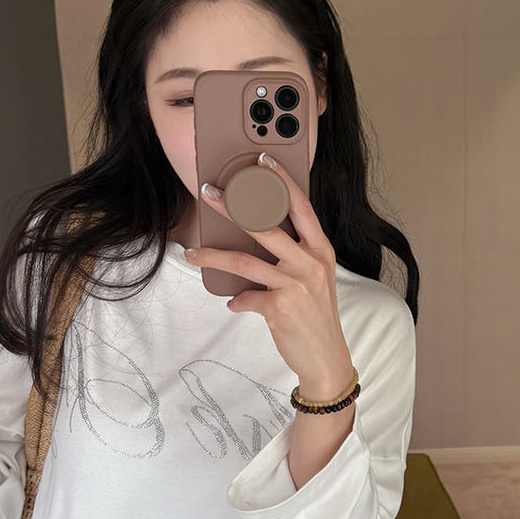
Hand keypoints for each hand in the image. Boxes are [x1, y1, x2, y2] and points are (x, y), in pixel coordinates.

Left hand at [187, 153, 354, 395]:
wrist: (326, 357)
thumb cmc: (316, 316)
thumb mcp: (314, 279)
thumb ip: (291, 258)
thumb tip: (253, 244)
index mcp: (320, 250)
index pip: (300, 206)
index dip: (280, 180)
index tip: (262, 160)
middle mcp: (310, 262)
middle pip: (265, 224)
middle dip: (231, 205)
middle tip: (207, 192)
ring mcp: (295, 284)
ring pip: (245, 260)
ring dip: (214, 255)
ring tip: (193, 252)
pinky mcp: (279, 307)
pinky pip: (246, 297)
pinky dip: (237, 301)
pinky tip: (235, 304)